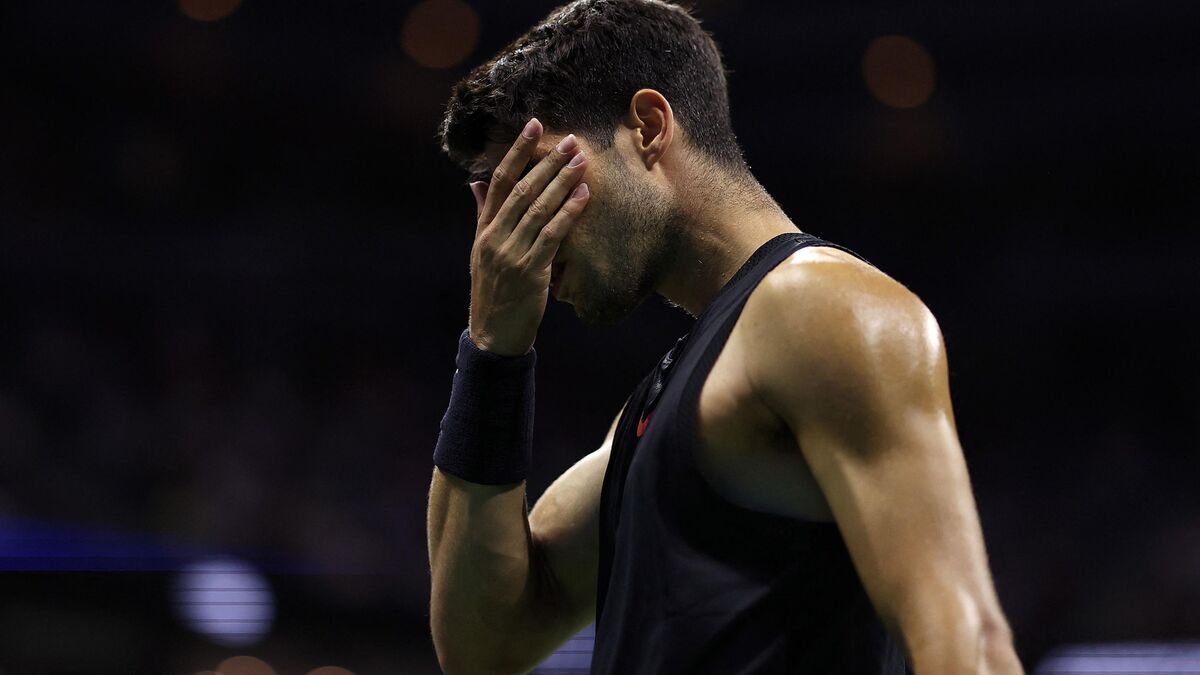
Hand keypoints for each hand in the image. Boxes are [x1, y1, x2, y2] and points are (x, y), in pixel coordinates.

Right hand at [466, 118, 589, 356]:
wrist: (493, 334)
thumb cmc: (493, 290)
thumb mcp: (480, 252)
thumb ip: (482, 215)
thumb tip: (476, 183)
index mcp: (483, 229)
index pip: (499, 181)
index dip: (517, 151)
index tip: (533, 126)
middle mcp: (494, 237)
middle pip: (522, 190)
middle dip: (547, 162)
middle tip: (570, 140)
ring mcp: (511, 254)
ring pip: (538, 209)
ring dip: (562, 182)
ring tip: (581, 161)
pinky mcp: (530, 271)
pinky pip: (552, 236)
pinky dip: (568, 213)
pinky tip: (583, 196)